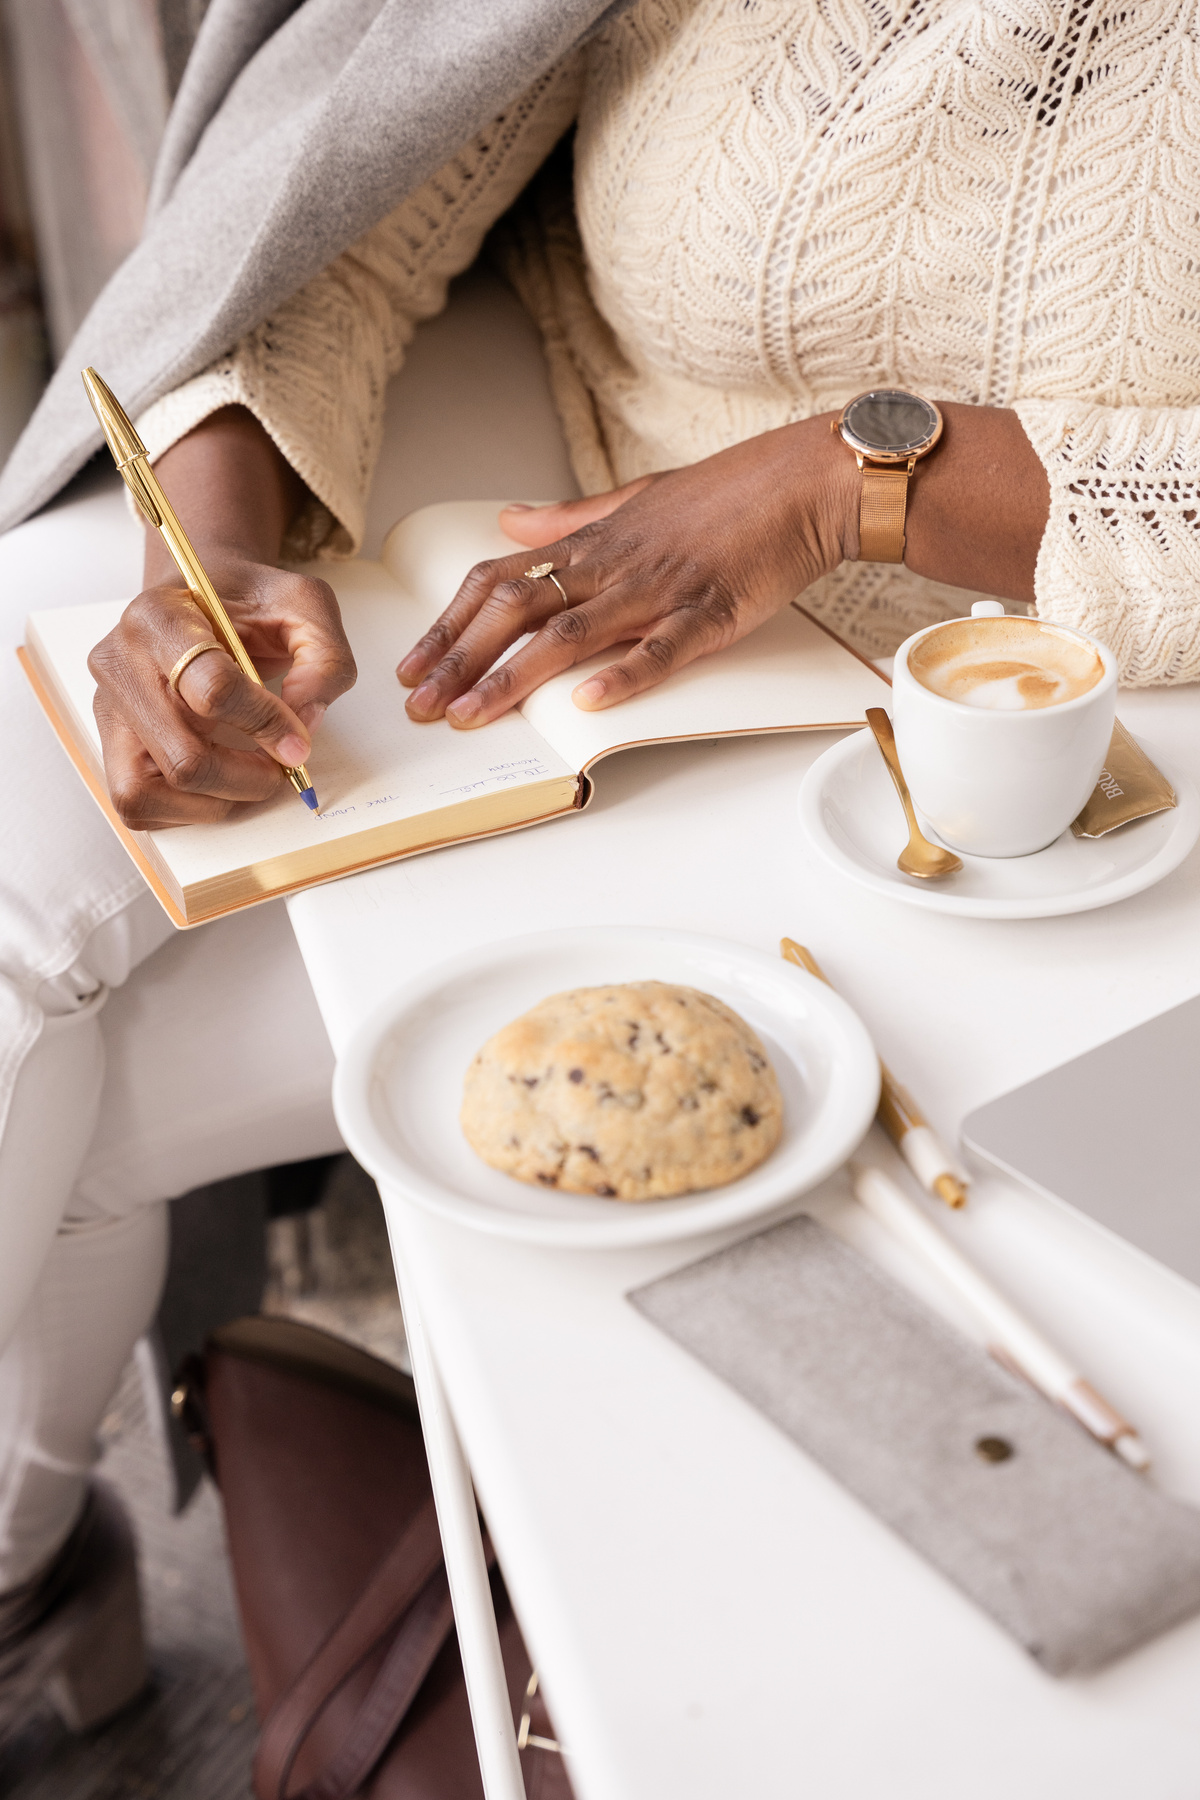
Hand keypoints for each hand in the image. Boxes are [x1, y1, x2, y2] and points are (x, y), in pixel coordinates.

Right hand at [90, 558, 355, 827]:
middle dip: (247, 778)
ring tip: (248, 775)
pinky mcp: (110, 742)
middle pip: (183, 758)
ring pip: (146, 794)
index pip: (211, 688)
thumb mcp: (304, 605)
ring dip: (214, 802)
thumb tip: (305, 721)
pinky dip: (187, 810)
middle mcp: (120, 663)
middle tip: (280, 765)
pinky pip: (138, 805)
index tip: (299, 740)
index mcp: (161, 617)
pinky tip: (218, 780)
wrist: (200, 596)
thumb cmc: (246, 602)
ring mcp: (107, 708)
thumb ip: (324, 658)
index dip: (266, 724)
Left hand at [397, 415, 854, 725]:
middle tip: (419, 706)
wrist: (805, 481)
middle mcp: (612, 566)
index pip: (499, 582)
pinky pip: (659, 649)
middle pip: (517, 612)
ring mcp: (658, 591)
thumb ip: (568, 518)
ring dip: (513, 678)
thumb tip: (510, 524)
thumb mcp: (634, 498)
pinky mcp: (709, 614)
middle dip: (460, 661)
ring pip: (569, 635)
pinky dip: (621, 675)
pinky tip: (585, 703)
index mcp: (593, 543)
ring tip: (470, 715)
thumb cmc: (728, 493)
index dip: (450, 625)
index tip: (414, 664)